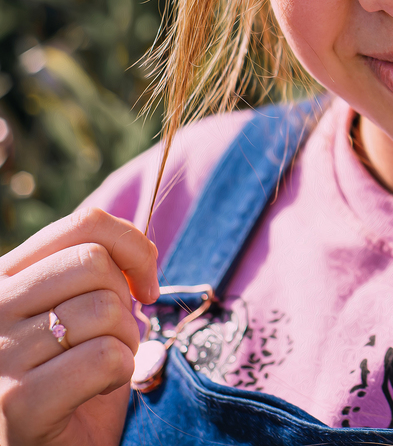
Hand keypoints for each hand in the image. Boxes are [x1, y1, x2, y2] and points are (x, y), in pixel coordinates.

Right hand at [0, 208, 159, 445]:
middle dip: (125, 304)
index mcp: (3, 280)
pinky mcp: (17, 401)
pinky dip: (120, 373)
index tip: (145, 286)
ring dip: (125, 343)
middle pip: (97, 264)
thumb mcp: (76, 315)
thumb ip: (93, 275)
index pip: (85, 224)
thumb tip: (140, 249)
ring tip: (99, 370)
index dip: (134, 247)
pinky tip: (96, 391)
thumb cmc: (70, 382)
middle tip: (113, 340)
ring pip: (106, 311)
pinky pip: (105, 357)